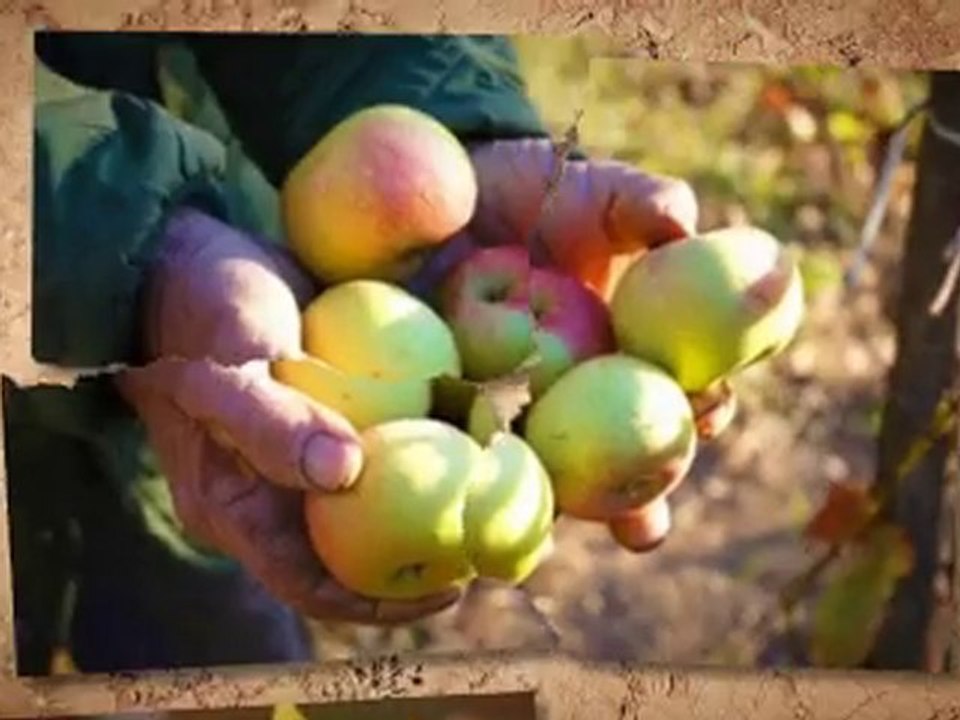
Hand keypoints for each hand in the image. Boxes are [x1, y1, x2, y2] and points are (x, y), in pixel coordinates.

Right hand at [114, 207, 460, 623]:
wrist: (192, 254)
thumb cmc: (202, 309)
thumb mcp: (225, 364)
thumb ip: (271, 421)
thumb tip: (345, 476)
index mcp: (237, 507)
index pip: (309, 581)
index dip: (379, 601)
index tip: (451, 587)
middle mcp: (274, 494)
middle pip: (354, 551)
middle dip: (422, 556)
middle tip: (490, 541)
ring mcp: (303, 456)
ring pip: (375, 500)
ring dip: (432, 500)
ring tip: (497, 491)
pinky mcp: (328, 417)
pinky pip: (382, 446)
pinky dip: (426, 443)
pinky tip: (477, 429)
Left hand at [408, 139, 730, 544]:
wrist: (449, 190)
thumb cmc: (536, 190)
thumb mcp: (593, 191)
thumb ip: (641, 204)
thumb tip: (686, 224)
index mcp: (631, 347)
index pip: (682, 387)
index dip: (704, 404)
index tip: (711, 408)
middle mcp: (583, 390)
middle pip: (620, 454)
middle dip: (639, 494)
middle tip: (646, 521)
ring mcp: (519, 408)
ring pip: (551, 474)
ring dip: (562, 515)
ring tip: (559, 545)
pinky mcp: (456, 412)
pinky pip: (472, 454)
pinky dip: (482, 485)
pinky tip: (477, 522)